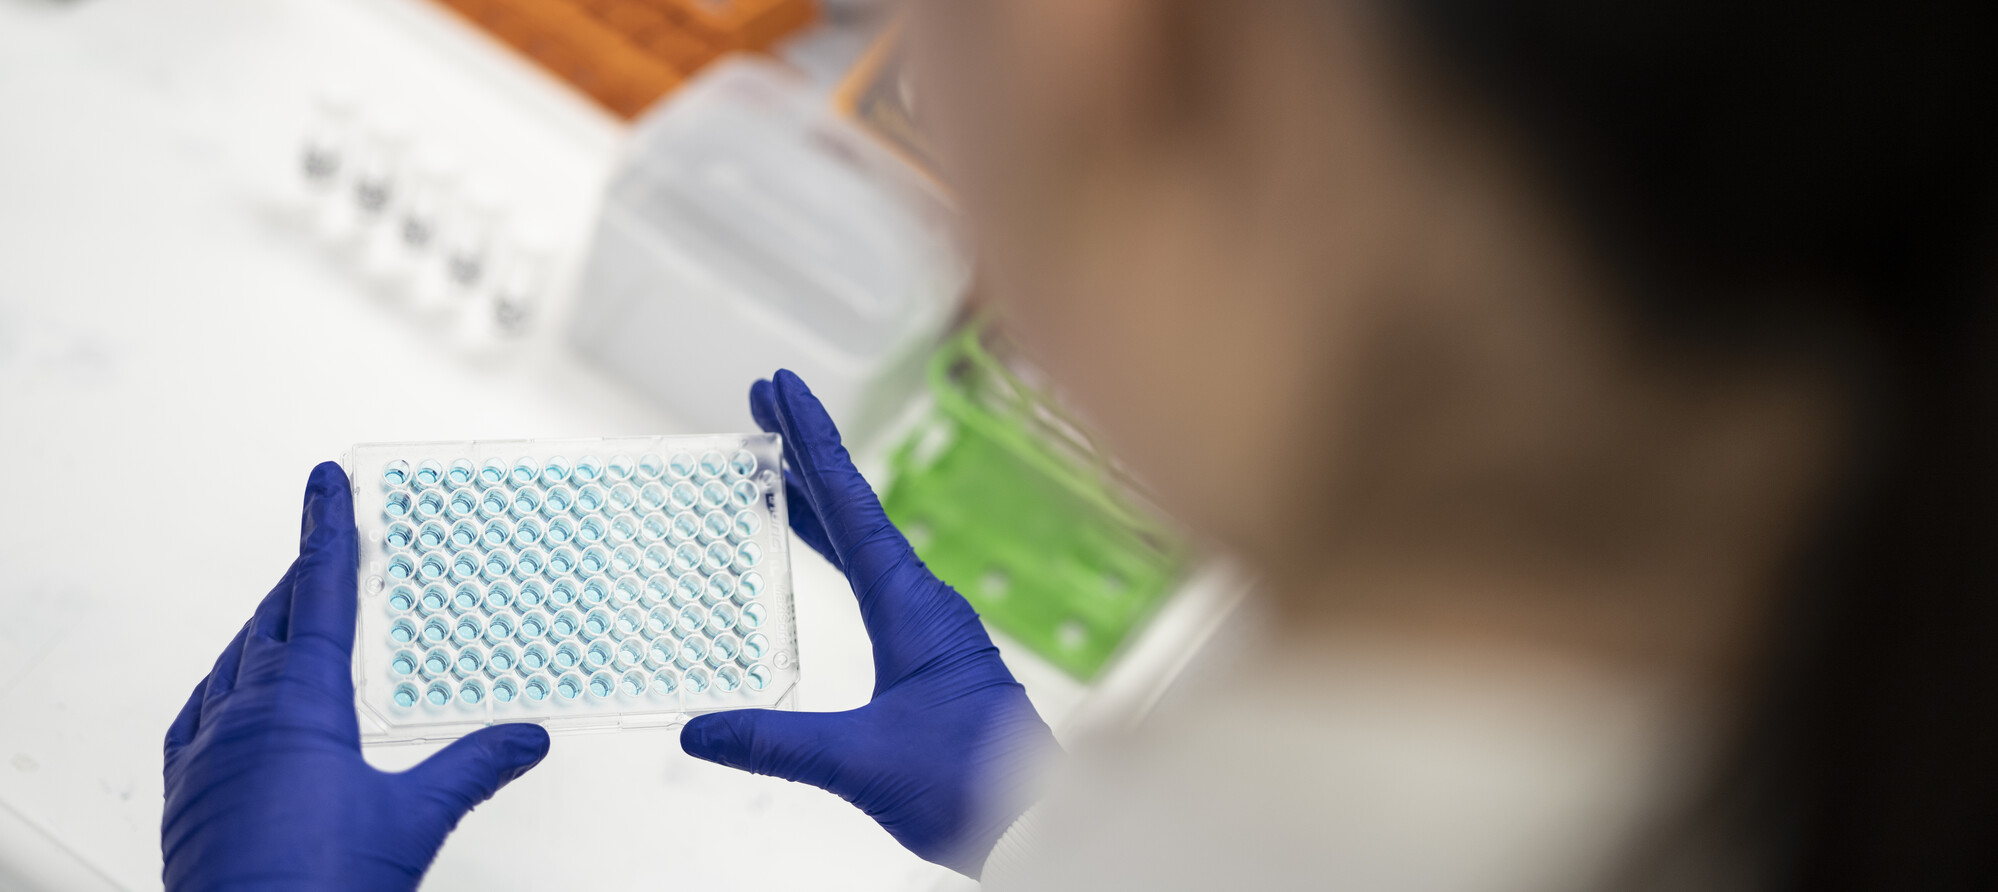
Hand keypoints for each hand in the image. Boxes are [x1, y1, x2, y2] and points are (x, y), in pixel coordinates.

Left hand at [162, 463, 551, 890]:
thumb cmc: (315, 891)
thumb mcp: (413, 822)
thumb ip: (472, 769)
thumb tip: (525, 739)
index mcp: (299, 706)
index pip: (319, 594)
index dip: (328, 532)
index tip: (326, 483)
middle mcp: (241, 716)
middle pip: (273, 619)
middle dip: (302, 577)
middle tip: (325, 542)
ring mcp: (205, 754)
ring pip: (233, 663)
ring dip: (265, 628)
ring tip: (290, 613)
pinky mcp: (187, 792)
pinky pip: (198, 714)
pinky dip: (226, 686)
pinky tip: (235, 696)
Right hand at [680, 371, 1060, 876]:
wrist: (1033, 823)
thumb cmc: (970, 787)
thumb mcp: (859, 761)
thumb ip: (777, 742)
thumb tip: (700, 730)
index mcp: (909, 605)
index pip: (850, 505)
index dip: (811, 442)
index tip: (782, 389)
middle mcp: (921, 602)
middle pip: (853, 507)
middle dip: (805, 452)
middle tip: (763, 400)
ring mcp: (927, 624)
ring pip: (863, 540)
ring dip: (819, 497)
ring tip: (774, 461)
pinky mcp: (928, 653)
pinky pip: (871, 576)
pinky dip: (835, 546)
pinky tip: (816, 551)